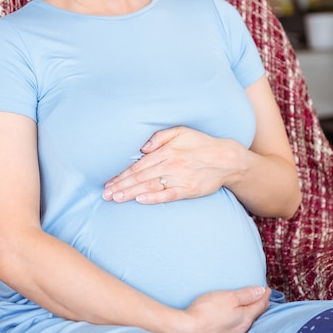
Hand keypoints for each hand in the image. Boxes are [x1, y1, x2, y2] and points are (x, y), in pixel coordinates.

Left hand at [103, 126, 238, 203]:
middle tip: (106, 194)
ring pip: (150, 187)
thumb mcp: (180, 131)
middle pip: (140, 177)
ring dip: (131, 193)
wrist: (226, 158)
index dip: (122, 174)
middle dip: (121, 186)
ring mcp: (180, 178)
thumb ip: (159, 137)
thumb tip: (142, 148)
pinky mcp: (188, 190)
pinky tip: (140, 200)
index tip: (109, 181)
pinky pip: (168, 195)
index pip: (138, 165)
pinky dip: (153, 198)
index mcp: (167, 151)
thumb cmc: (200, 144)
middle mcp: (171, 165)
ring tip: (116, 199)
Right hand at [176, 286, 270, 332]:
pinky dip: (236, 327)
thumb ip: (246, 294)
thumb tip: (262, 291)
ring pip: (244, 327)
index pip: (260, 306)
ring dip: (247, 318)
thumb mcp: (228, 297)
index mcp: (245, 319)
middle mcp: (240, 332)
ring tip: (248, 311)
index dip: (264, 296)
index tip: (267, 290)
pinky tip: (231, 326)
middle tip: (262, 299)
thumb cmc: (206, 311)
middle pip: (254, 317)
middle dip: (259, 307)